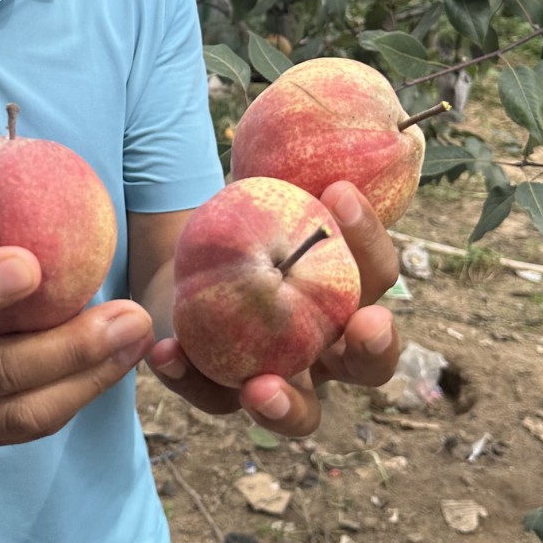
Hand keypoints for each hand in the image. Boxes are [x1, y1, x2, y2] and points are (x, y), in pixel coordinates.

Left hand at [146, 180, 400, 439]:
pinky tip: (164, 351)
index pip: (379, 274)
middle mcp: (330, 349)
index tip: (340, 193)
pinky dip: (189, 377)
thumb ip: (285, 178)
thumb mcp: (265, 194)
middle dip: (375, 348)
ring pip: (302, 414)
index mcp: (349, 294)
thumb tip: (302, 128)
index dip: (369, 239)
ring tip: (260, 388)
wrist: (185, 259)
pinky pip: (212, 397)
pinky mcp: (226, 394)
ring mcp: (284, 380)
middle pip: (370, 365)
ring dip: (286, 405)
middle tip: (367, 324)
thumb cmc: (243, 220)